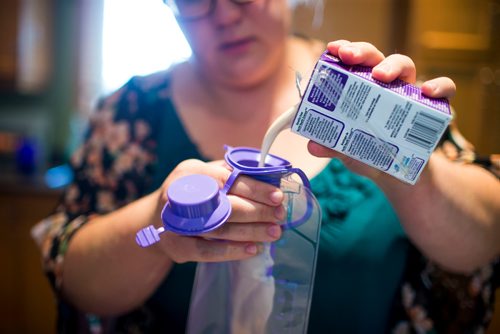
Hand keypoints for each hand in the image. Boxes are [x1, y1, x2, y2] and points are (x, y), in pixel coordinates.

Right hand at [155, 159, 283, 262]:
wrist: (155, 220)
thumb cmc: (191, 193)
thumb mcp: (204, 175)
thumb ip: (229, 173)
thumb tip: (269, 176)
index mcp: (192, 172)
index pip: (229, 178)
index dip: (256, 189)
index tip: (278, 196)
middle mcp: (181, 194)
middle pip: (226, 204)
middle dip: (258, 211)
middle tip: (280, 216)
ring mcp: (177, 222)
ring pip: (220, 228)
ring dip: (251, 232)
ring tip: (274, 233)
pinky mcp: (177, 245)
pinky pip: (208, 251)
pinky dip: (233, 251)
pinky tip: (253, 249)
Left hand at [307, 40, 456, 179]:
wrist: (398, 175)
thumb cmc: (369, 155)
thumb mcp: (348, 152)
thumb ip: (332, 147)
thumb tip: (312, 145)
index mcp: (360, 90)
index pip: (352, 63)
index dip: (344, 50)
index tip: (333, 48)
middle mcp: (384, 86)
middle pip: (375, 58)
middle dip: (362, 52)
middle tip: (349, 56)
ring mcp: (408, 94)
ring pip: (405, 65)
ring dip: (393, 66)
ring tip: (381, 76)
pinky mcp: (431, 107)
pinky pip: (443, 89)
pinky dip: (439, 86)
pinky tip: (428, 92)